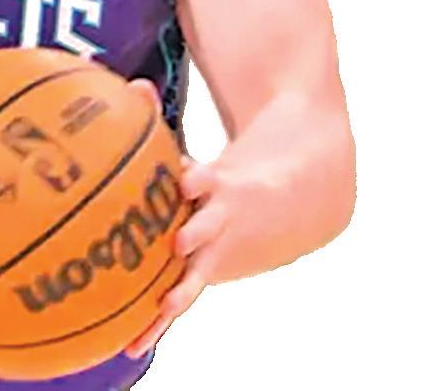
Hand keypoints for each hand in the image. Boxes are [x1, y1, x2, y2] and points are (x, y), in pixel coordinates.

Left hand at [122, 78, 225, 358]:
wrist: (298, 203)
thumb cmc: (230, 172)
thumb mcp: (202, 146)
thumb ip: (158, 118)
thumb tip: (131, 85)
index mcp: (220, 183)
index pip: (208, 180)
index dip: (198, 181)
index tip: (189, 179)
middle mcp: (221, 219)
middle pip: (205, 227)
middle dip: (193, 233)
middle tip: (177, 241)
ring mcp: (218, 250)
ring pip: (197, 271)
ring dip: (180, 286)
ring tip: (162, 302)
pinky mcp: (212, 271)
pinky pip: (184, 296)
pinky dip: (161, 318)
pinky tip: (134, 343)